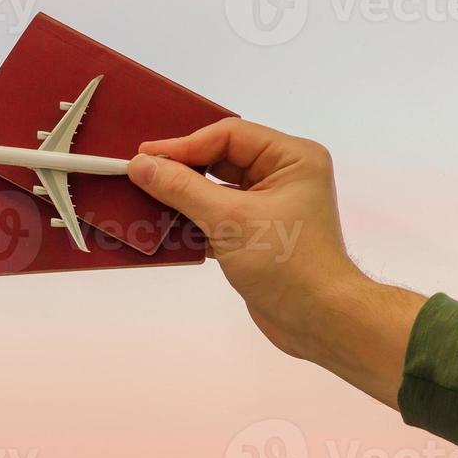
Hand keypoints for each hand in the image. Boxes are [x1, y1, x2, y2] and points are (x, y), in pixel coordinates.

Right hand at [127, 118, 425, 407]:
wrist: (318, 321)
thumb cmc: (286, 262)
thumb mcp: (229, 220)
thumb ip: (182, 188)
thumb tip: (139, 165)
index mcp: (291, 158)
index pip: (229, 135)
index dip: (184, 144)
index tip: (142, 157)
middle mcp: (283, 175)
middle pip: (220, 160)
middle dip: (180, 171)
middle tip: (139, 175)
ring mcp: (269, 206)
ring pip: (214, 189)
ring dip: (180, 198)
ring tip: (143, 200)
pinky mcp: (255, 234)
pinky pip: (215, 216)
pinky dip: (190, 222)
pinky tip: (161, 228)